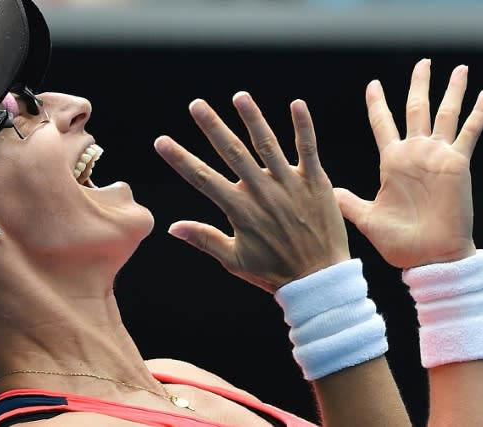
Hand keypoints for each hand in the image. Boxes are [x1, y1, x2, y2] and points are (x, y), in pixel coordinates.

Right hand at [154, 92, 348, 293]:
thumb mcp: (234, 259)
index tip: (162, 141)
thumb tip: (172, 227)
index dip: (180, 159)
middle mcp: (262, 192)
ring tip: (240, 97)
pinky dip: (303, 126)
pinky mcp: (315, 182)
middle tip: (196, 105)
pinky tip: (296, 104)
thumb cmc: (275, 272)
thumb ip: (204, 238)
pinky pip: (308, 149)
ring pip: (267, 144)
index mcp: (240, 210)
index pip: (203, 178)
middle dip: (212, 126)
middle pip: (232, 152)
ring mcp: (290, 185)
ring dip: (252, 118)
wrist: (320, 279)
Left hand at [334, 59, 482, 268]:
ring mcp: (437, 156)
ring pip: (445, 114)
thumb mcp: (368, 218)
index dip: (378, 103)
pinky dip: (479, 111)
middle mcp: (415, 154)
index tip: (373, 84)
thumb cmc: (399, 243)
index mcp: (392, 162)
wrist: (428, 258)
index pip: (383, 123)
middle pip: (416, 108)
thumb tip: (327, 191)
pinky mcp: (457, 164)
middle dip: (419, 85)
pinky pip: (469, 132)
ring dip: (452, 91)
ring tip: (459, 68)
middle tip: (422, 62)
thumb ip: (349, 202)